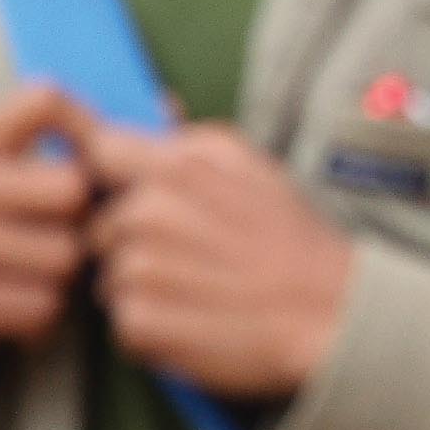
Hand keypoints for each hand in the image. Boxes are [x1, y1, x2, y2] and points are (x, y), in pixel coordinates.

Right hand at [0, 82, 96, 402]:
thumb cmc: (3, 228)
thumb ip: (93, 136)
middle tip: (66, 235)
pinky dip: (46, 313)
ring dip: (68, 274)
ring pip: (64, 255)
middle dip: (87, 220)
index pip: (47, 99)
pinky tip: (23, 307)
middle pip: (72, 189)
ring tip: (41, 273)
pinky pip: (43, 305)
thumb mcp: (24, 174)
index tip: (93, 162)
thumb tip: (170, 103)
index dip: (91, 133)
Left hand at [79, 116, 357, 403]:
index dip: (108, 170)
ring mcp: (140, 270)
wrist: (330, 312)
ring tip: (196, 288)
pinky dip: (150, 324)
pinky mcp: (140, 322)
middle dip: (131, 239)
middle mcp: (148, 214)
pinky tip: (194, 318)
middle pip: (101, 223)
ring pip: (109, 274)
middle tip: (187, 255)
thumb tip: (159, 105)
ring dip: (141, 285)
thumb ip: (197, 137)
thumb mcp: (256, 167)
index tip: (122, 187)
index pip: (98, 150)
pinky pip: (122, 320)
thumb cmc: (293, 239)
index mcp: (176, 168)